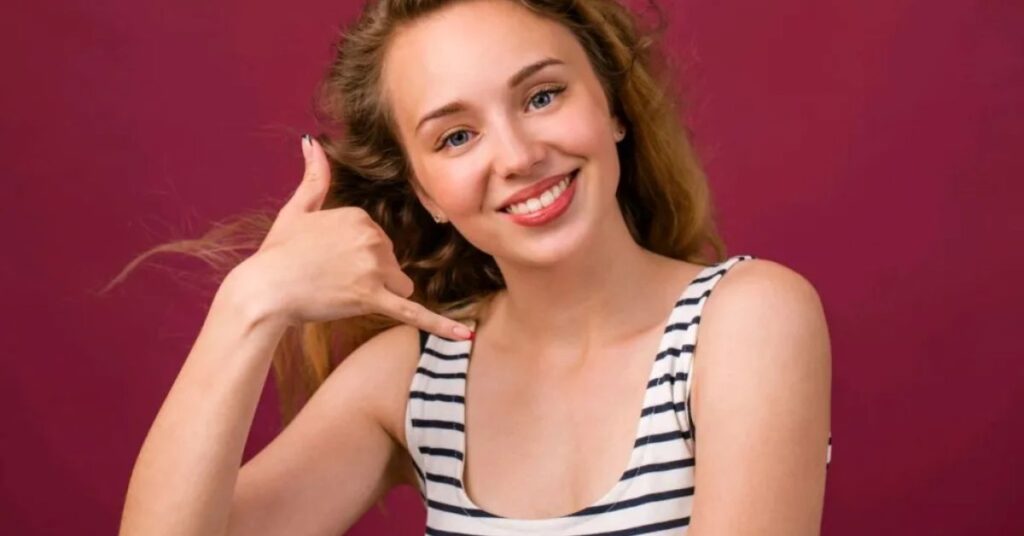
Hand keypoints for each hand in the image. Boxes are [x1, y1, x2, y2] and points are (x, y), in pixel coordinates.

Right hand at [227, 134, 473, 340]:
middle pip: (392, 264)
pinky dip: (440, 326)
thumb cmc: (277, 253)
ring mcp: (373, 269)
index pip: (379, 241)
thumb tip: (311, 141)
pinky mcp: (372, 298)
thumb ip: (314, 177)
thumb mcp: (296, 210)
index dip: (358, 257)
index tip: (330, 261)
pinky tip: (465, 336)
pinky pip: (414, 313)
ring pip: (400, 287)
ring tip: (343, 294)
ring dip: (380, 295)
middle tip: (331, 279)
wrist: (264, 290)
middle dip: (371, 276)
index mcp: (360, 216)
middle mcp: (372, 238)